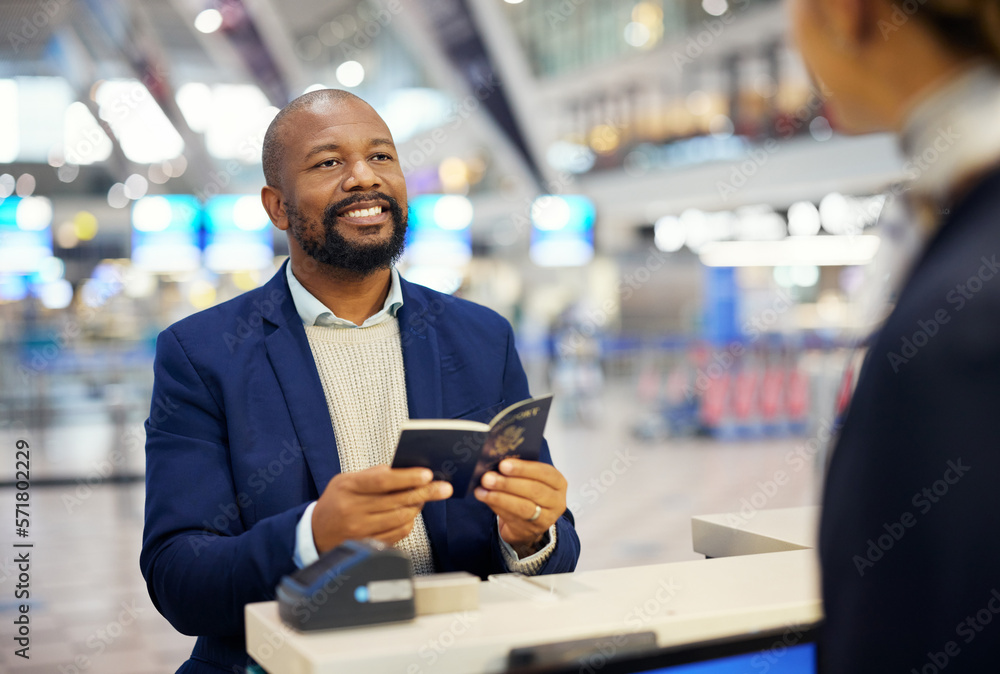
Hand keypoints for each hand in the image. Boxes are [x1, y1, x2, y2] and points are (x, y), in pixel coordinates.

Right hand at [312, 465, 451, 553]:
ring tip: (425, 498)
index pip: (382, 481)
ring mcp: (360, 530)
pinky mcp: (368, 545)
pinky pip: (397, 534)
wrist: (316, 532)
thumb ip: (373, 475)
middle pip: (396, 501)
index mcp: (348, 487)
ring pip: (400, 518)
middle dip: (425, 493)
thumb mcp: (346, 480)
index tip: (427, 474)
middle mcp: (353, 510)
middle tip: (444, 488)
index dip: (407, 477)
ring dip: (417, 507)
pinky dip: (408, 522)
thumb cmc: (336, 501)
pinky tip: (410, 513)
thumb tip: (406, 471)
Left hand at [474, 458, 566, 557]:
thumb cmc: (529, 492)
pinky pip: (513, 517)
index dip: (523, 468)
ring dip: (500, 497)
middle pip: (533, 490)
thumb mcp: (531, 479)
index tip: (503, 464)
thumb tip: (495, 464)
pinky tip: (485, 498)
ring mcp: (546, 518)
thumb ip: (519, 470)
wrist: (530, 521)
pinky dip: (497, 507)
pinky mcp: (531, 530)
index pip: (544, 473)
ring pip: (523, 507)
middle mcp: (556, 501)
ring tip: (482, 489)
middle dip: (508, 483)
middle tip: (488, 477)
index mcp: (558, 482)